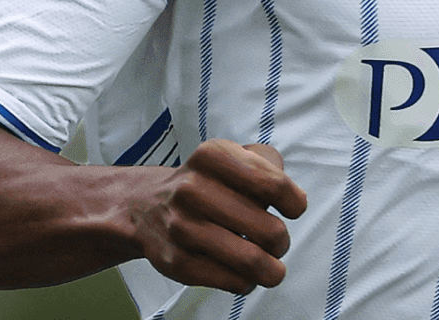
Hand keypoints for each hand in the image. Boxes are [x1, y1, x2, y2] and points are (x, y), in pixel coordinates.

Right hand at [125, 139, 307, 293]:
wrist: (143, 207)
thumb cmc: (204, 183)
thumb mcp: (232, 156)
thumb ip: (268, 165)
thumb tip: (293, 199)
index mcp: (213, 156)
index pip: (274, 185)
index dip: (294, 203)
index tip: (294, 210)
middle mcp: (193, 189)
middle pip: (269, 229)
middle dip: (282, 241)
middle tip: (278, 243)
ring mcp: (182, 227)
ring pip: (251, 260)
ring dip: (272, 269)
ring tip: (272, 267)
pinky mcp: (176, 261)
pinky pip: (231, 281)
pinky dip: (247, 282)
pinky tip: (245, 275)